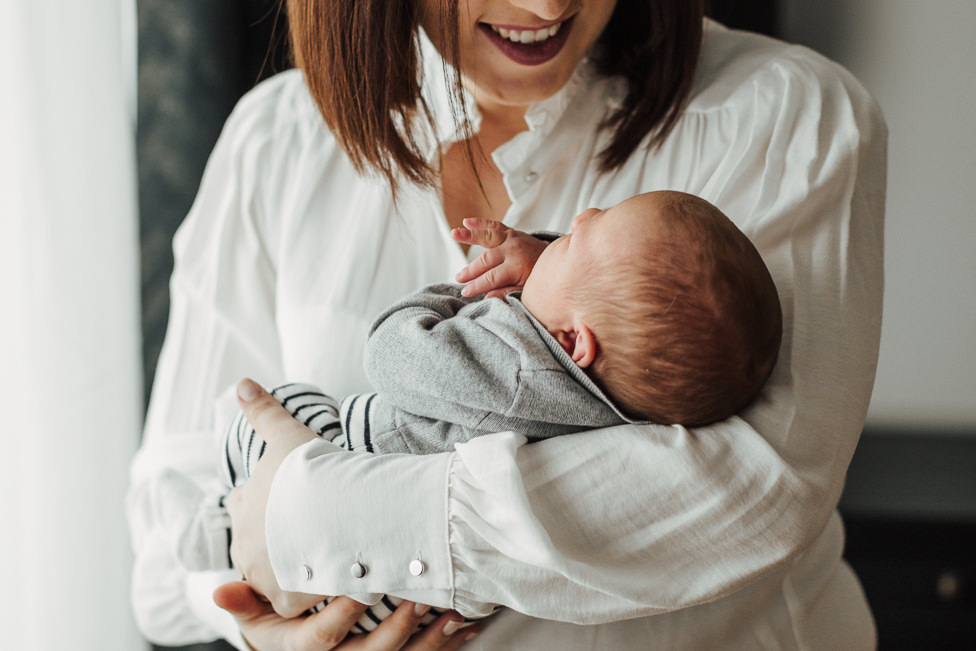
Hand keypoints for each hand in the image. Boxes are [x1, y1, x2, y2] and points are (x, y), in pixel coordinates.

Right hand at [215, 581, 480, 650]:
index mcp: (297, 650)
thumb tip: (218, 591)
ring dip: (430, 641)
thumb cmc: (278, 612)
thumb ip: (244, 599)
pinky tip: (466, 628)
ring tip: (453, 616)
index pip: (321, 640)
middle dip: (396, 632)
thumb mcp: (256, 608)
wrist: (295, 636)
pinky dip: (446, 644)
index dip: (342, 616)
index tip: (362, 585)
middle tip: (417, 599)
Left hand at [225, 378, 326, 616]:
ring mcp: (262, 575)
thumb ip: (262, 410)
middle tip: (314, 526)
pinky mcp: (284, 599)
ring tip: (328, 551)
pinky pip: (296, 599)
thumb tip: (240, 382)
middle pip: (261, 543)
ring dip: (297, 564)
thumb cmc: (307, 470)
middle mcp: (242, 545)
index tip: (297, 497)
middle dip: (282, 537)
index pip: (247, 506)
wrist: (332, 508)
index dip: (273, 501)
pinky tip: (333, 575)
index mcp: (241, 506)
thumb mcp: (285, 433)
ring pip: (278, 573)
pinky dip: (313, 589)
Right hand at [452, 218, 547, 297]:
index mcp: (518, 266)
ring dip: (469, 235)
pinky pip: (494, 226)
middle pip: (487, 260)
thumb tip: (488, 298)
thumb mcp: (527, 290)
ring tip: (453, 234)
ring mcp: (512, 239)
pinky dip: (481, 223)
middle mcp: (513, 250)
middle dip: (471, 270)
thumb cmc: (540, 278)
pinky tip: (466, 221)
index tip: (465, 292)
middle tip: (458, 278)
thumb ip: (507, 292)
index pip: (491, 278)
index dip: (477, 285)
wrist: (557, 260)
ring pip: (488, 238)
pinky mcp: (511, 232)